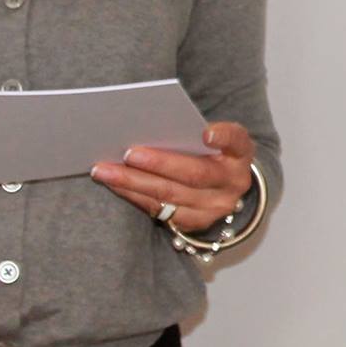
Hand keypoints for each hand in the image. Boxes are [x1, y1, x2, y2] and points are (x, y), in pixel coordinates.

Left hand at [92, 122, 254, 231]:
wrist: (222, 188)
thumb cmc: (211, 154)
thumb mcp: (214, 139)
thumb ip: (191, 131)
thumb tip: (148, 123)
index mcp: (240, 154)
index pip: (237, 141)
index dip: (223, 137)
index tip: (205, 133)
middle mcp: (232, 183)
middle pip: (195, 174)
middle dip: (159, 163)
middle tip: (128, 153)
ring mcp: (216, 207)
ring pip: (171, 196)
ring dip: (134, 182)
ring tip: (105, 170)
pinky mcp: (195, 223)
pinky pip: (160, 211)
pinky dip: (134, 196)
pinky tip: (115, 184)